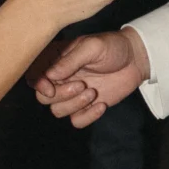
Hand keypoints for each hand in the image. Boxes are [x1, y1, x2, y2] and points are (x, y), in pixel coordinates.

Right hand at [33, 27, 151, 129]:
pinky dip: (88, 116)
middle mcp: (60, 78)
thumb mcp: (92, 47)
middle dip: (61, 95)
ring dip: (75, 105)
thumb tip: (50, 74)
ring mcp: (72, 93)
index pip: (33, 74)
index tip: (51, 87)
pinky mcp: (85, 106)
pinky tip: (101, 104)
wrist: (135, 59)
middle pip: (43, 97)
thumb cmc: (113, 47)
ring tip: (93, 92)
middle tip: (82, 85)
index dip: (37, 84)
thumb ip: (70, 60)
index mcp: (56, 59)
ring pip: (58, 111)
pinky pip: (76, 121)